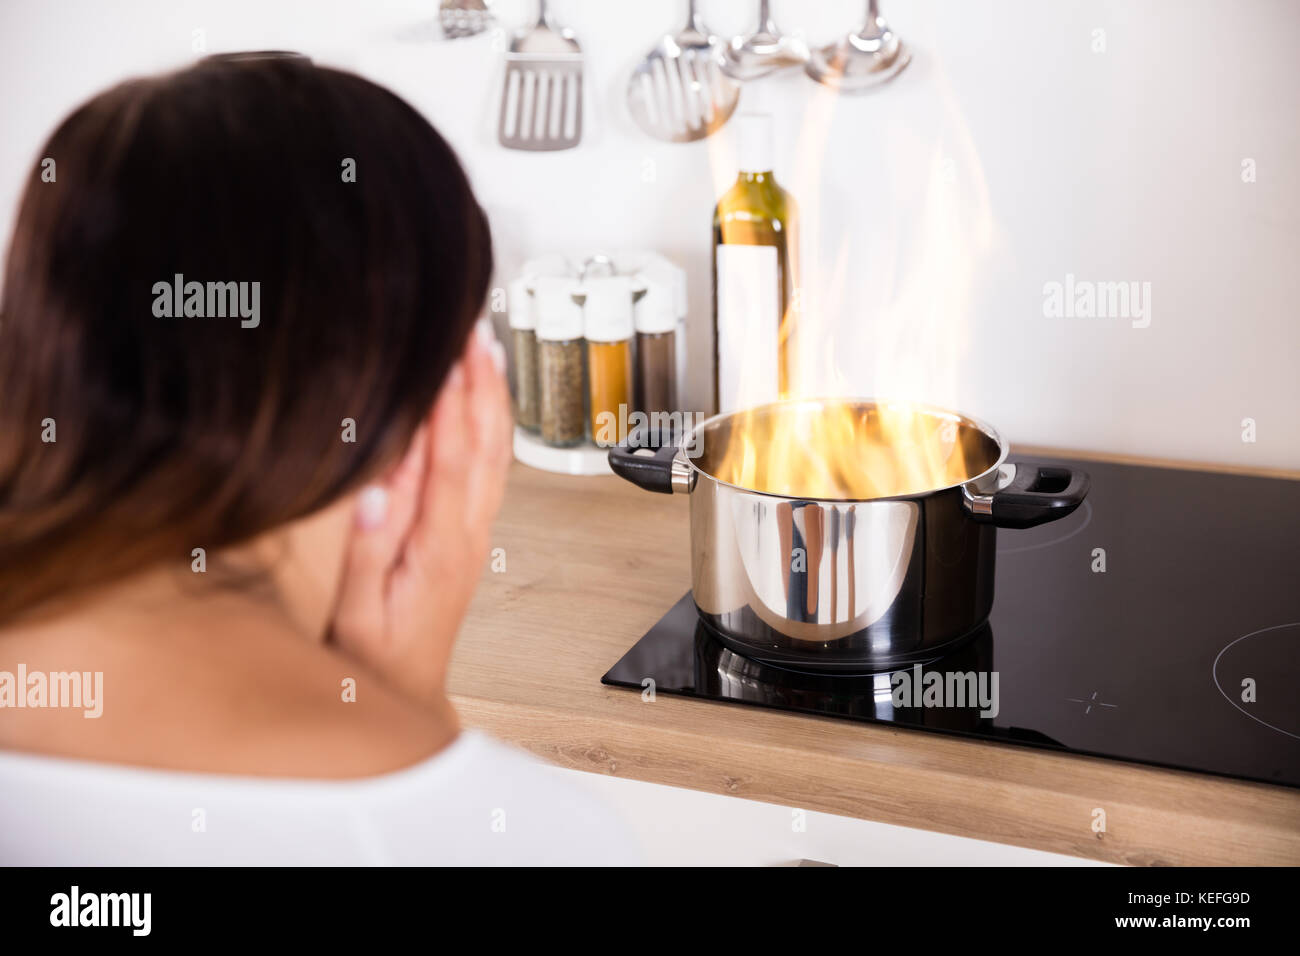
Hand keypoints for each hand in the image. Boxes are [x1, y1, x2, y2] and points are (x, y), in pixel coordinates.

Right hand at [329, 320, 511, 705]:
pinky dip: (488, 426)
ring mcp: (473, 533)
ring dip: (492, 398)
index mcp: (439, 548)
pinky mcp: (469, 535)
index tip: (445, 359)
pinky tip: (480, 402)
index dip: (448, 406)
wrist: (406, 694)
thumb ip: (366, 553)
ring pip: (494, 453)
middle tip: (475, 330)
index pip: (449, 461)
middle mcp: (467, 534)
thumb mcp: (355, 614)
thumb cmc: (373, 660)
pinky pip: (488, 468)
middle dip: (482, 383)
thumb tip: (377, 489)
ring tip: (485, 348)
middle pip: (486, 446)